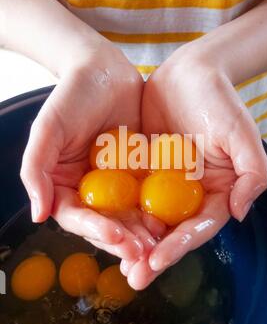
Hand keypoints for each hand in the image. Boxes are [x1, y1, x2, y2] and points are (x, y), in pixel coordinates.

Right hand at [20, 41, 163, 261]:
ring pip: (130, 216)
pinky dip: (159, 211)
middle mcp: (91, 191)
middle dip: (123, 241)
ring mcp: (117, 184)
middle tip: (143, 254)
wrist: (105, 70)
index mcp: (66, 185)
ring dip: (143, 234)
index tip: (116, 237)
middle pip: (105, 223)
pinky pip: (150, 197)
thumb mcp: (49, 129)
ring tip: (159, 246)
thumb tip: (37, 215)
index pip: (77, 217)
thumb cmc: (72, 95)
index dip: (95, 230)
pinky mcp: (139, 174)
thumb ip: (37, 170)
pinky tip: (172, 221)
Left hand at [122, 41, 266, 288]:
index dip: (180, 246)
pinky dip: (118, 212)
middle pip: (171, 231)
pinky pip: (129, 195)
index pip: (198, 227)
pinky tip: (102, 227)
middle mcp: (189, 195)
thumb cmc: (219, 101)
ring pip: (147, 219)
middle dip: (152, 255)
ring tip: (116, 263)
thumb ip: (250, 173)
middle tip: (134, 277)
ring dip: (132, 242)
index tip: (158, 261)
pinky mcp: (143, 171)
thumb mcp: (241, 133)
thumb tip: (239, 213)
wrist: (189, 73)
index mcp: (215, 192)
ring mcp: (164, 185)